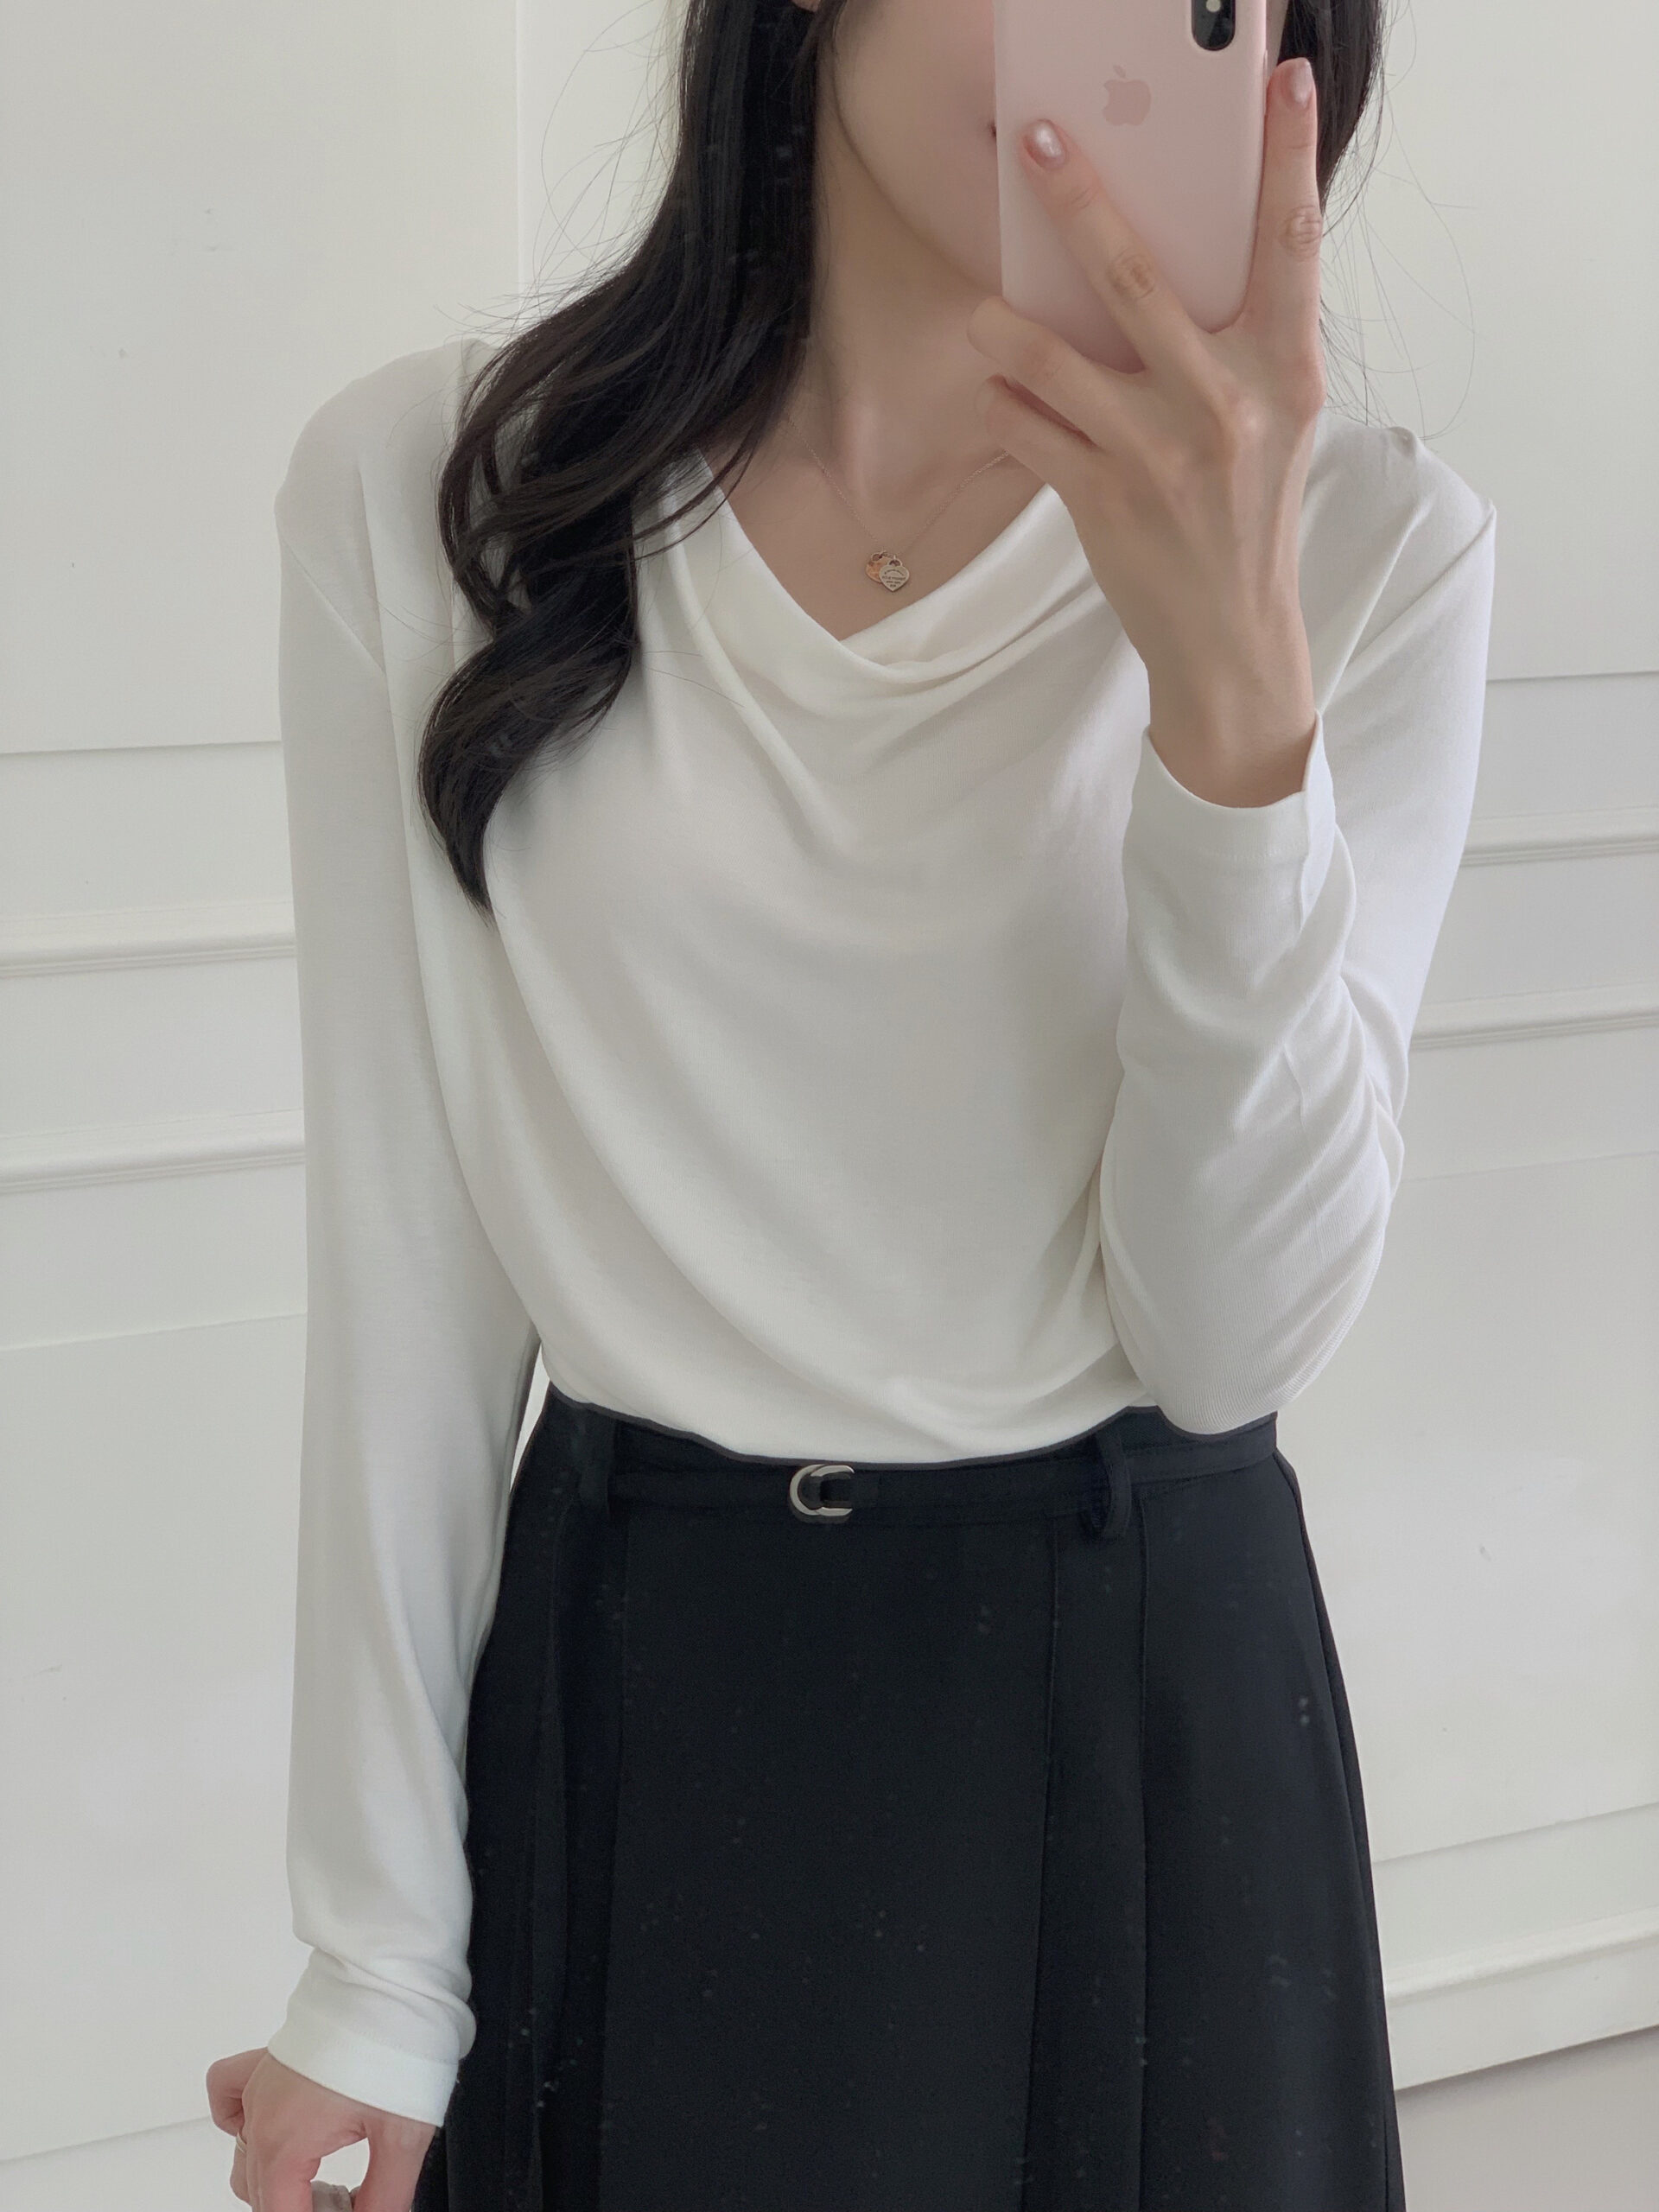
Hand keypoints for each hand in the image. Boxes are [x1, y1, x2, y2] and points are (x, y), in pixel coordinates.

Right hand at [206, 2047, 434, 2211]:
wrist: (390, 1982)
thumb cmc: (395, 2046)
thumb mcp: (403, 2137)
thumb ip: (385, 2195)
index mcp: (286, 2142)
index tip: (342, 2208)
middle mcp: (262, 2117)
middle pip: (261, 2193)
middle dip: (297, 2204)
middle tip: (340, 2199)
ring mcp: (259, 2086)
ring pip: (243, 2155)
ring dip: (273, 2176)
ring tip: (318, 2180)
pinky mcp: (266, 2061)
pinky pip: (227, 2096)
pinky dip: (236, 2119)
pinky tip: (270, 2126)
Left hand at [966, 59, 1324, 807]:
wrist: (1232, 636)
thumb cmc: (1247, 514)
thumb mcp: (1274, 420)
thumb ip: (1238, 343)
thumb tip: (1173, 256)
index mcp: (1287, 371)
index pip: (1291, 245)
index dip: (1288, 158)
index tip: (1281, 80)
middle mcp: (1229, 405)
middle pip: (1140, 281)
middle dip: (1081, 203)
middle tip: (1039, 141)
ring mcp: (1164, 455)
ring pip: (1061, 362)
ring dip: (1009, 330)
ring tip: (983, 312)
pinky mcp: (1108, 502)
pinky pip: (1033, 434)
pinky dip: (1008, 410)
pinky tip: (998, 397)